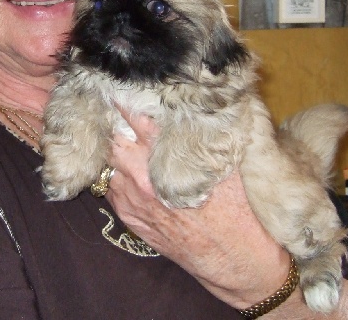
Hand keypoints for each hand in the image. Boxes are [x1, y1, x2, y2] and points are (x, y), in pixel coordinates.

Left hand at [104, 109, 290, 308]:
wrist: (236, 260)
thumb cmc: (239, 207)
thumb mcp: (226, 159)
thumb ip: (203, 131)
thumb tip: (198, 102)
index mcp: (164, 155)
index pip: (132, 115)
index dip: (125, 99)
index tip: (122, 87)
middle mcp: (141, 175)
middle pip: (112, 136)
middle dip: (115, 124)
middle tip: (118, 112)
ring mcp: (131, 199)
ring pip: (108, 162)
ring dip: (114, 150)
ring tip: (123, 140)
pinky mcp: (129, 217)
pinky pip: (111, 188)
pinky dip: (117, 175)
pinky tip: (129, 171)